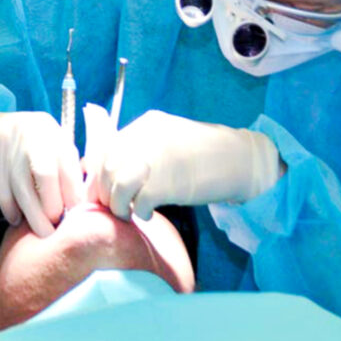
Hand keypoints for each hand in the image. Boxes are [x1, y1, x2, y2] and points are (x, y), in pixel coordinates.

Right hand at [0, 104, 83, 237]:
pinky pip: (4, 196)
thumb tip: (80, 196)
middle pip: (47, 176)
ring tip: (43, 231)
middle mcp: (30, 136)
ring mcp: (7, 150)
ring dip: (35, 216)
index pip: (68, 164)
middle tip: (56, 223)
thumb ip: (61, 160)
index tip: (76, 212)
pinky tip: (17, 219)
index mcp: (50, 129)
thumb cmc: (18, 141)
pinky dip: (12, 212)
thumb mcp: (43, 140)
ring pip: (25, 190)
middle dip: (54, 206)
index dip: (74, 193)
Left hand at [87, 111, 282, 220]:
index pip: (107, 149)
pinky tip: (149, 215)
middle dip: (105, 192)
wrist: (240, 160)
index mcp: (146, 125)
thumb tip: (108, 170)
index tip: (103, 190)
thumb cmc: (204, 154)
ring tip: (130, 213)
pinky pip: (138, 203)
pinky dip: (140, 213)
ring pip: (117, 186)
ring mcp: (155, 159)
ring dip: (118, 205)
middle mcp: (146, 137)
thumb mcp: (168, 140)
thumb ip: (141, 148)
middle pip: (107, 168)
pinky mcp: (166, 183)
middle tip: (116, 207)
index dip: (100, 173)